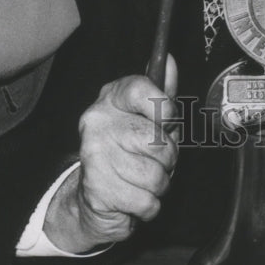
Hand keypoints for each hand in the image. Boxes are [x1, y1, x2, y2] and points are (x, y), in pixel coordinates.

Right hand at [44, 55, 178, 252]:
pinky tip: (135, 197)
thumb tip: (170, 59)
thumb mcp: (148, 119)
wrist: (95, 198)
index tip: (166, 121)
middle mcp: (98, 122)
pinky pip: (147, 201)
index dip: (164, 109)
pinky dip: (149, 205)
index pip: (141, 89)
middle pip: (158, 140)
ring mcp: (95, 155)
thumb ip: (162, 92)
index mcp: (111, 98)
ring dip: (159, 184)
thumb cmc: (129, 152)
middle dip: (168, 158)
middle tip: (154, 159)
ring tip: (143, 179)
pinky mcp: (97, 190)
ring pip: (155, 174)